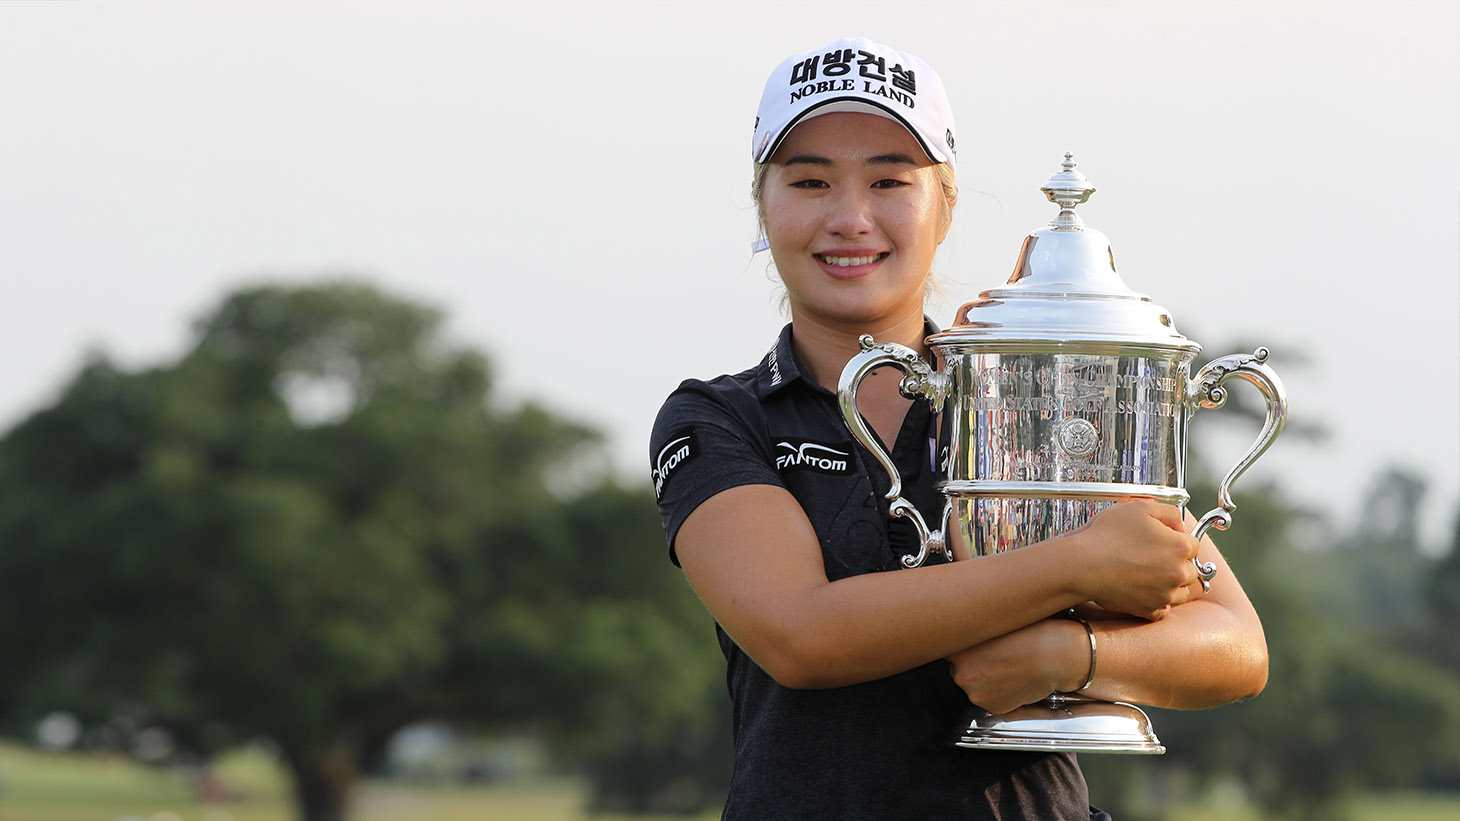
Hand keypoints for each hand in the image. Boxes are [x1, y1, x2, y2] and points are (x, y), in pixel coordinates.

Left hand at [947, 619, 1088, 713]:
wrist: (1058, 655)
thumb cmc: (1031, 632)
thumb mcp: (993, 623)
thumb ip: (971, 631)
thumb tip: (959, 630)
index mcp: (956, 650)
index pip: (943, 649)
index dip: (955, 646)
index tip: (964, 642)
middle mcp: (960, 674)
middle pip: (957, 669)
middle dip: (972, 663)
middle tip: (995, 653)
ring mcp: (976, 694)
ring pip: (974, 685)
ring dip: (985, 678)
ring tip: (1008, 664)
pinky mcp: (993, 708)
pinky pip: (989, 699)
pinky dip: (998, 691)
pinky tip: (1014, 678)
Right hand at [1070, 501, 1200, 620]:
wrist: (1083, 564)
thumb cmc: (1108, 535)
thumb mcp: (1140, 508)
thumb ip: (1169, 512)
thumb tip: (1180, 525)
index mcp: (1179, 547)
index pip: (1193, 544)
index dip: (1177, 539)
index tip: (1163, 539)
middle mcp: (1178, 573)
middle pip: (1190, 570)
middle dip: (1177, 563)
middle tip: (1153, 557)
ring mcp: (1164, 594)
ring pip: (1180, 592)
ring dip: (1170, 584)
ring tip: (1147, 574)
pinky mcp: (1149, 610)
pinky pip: (1163, 610)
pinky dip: (1157, 603)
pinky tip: (1144, 591)